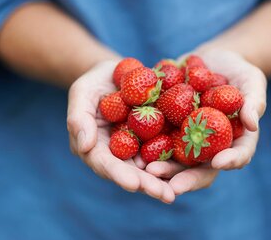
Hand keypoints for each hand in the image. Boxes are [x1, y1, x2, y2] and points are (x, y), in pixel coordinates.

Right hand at [67, 60, 175, 202]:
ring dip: (164, 179)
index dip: (119, 174)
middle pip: (131, 171)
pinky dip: (176, 159)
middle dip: (147, 184)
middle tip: (165, 195)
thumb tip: (85, 146)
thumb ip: (78, 118)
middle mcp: (118, 152)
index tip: (134, 184)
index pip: (105, 164)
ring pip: (150, 166)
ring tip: (177, 191)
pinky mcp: (155, 136)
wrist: (116, 74)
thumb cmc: (94, 84)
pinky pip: (165, 148)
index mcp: (97, 147)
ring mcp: (138, 146)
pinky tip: (191, 168)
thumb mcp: (81, 94)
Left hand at [146, 48, 266, 194]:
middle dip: (187, 177)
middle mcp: (208, 144)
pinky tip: (133, 147)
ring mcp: (186, 137)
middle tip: (173, 186)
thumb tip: (252, 124)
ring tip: (149, 170)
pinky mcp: (168, 125)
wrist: (209, 60)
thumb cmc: (238, 71)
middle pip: (200, 166)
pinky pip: (157, 137)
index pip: (236, 155)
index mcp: (233, 139)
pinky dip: (146, 144)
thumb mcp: (251, 80)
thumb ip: (254, 101)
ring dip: (163, 167)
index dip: (230, 161)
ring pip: (175, 158)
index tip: (219, 162)